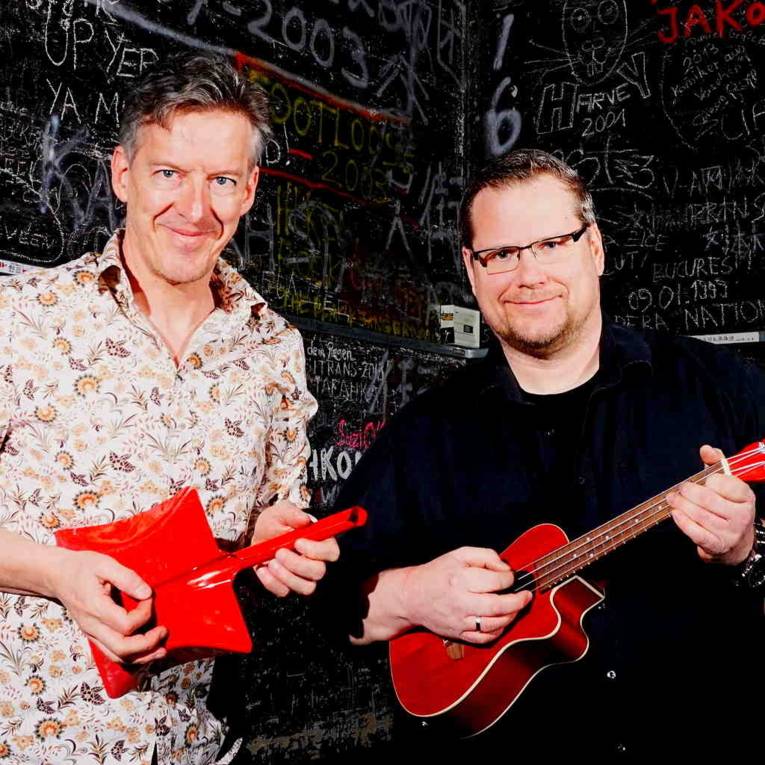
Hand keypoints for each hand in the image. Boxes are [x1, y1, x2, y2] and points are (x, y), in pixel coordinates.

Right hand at [50, 548, 166, 664]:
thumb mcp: (105, 564)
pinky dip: (131, 656)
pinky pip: (112, 652)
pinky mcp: (94, 634)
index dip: (144, 614)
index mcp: (95, 608)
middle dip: (147, 644)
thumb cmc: (82, 567)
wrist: (57, 576)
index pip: (126, 625)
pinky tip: (146, 651)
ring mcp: (92, 633)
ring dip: (141, 657)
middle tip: (164, 631)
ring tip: (161, 650)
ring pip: (117, 656)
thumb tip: (147, 593)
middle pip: (121, 648)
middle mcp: (92, 626)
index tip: (149, 598)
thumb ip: (127, 578)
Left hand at [252, 500, 339, 596]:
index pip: (331, 552)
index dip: (317, 550)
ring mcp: (303, 576)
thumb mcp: (280, 512)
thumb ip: (291, 513)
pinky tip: (263, 568)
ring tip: (271, 561)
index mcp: (320, 541)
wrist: (259, 536)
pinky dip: (271, 582)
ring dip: (285, 575)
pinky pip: (284, 591)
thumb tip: (304, 519)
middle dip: (296, 564)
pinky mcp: (288, 585)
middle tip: (279, 552)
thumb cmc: (275, 523)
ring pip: (306, 587)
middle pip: (318, 571)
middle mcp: (316, 561)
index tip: (298, 542)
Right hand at [401, 547, 532, 644]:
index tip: (511, 577)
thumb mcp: (459, 554)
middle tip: (526, 596)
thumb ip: (485, 556)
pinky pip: (484, 638)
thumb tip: (505, 568)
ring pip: (494, 624)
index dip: (510, 578)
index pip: (496, 581)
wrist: (412, 596)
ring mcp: (460, 621)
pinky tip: (502, 621)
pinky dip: (498, 631)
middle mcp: (461, 601)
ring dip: (511, 616)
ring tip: (516, 607)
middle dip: (518, 601)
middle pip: (498, 606)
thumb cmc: (438, 573)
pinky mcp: (459, 634)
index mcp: (462, 579)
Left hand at [668, 444, 755, 564]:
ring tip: (672, 498)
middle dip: (689, 491)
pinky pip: (696, 532)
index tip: (704, 480)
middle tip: (680, 489)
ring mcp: (730, 533)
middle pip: (708, 499)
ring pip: (700, 515)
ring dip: (681, 504)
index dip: (710, 480)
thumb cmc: (727, 505)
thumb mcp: (726, 483)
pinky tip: (675, 512)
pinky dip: (682, 521)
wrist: (735, 542)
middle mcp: (742, 516)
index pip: (726, 483)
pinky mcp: (717, 545)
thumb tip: (706, 449)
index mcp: (746, 497)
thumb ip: (716, 464)